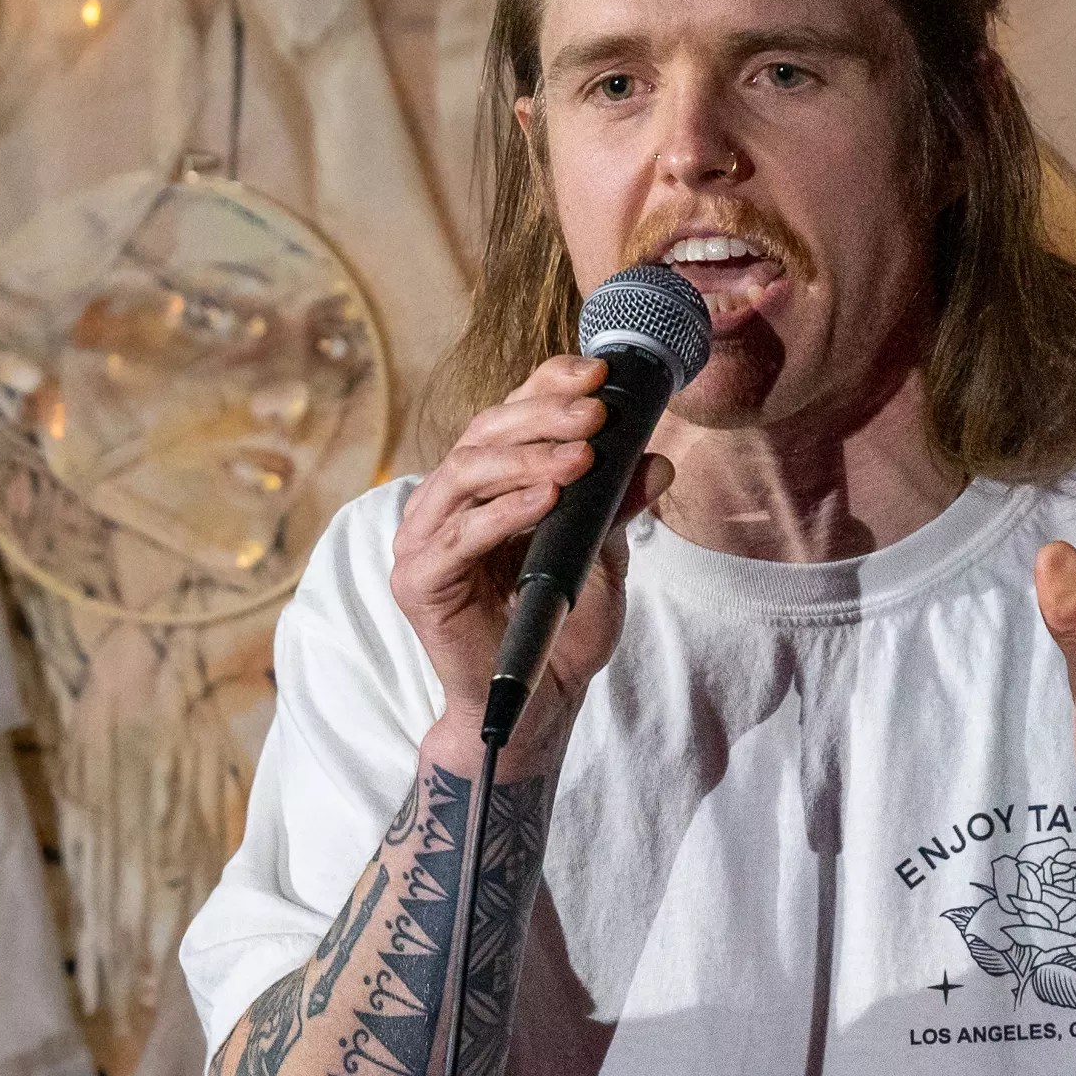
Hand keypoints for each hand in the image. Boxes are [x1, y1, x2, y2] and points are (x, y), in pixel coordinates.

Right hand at [393, 356, 671, 754]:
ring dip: (526, 459)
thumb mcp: (600, 555)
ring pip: (465, 473)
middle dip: (542, 416)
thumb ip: (615, 506)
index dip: (546, 386)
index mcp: (483, 486)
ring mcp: (423, 541)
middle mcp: (446, 503)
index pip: (507, 417)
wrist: (540, 702)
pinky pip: (460, 535)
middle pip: (482, 434)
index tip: (600, 374)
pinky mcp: (417, 581)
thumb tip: (658, 458)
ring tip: (580, 457)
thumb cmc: (562, 628)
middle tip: (595, 412)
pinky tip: (547, 498)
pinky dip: (505, 511)